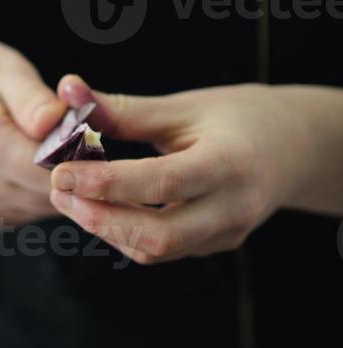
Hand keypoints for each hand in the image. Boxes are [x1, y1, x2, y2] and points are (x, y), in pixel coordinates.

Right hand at [0, 33, 64, 233]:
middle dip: (69, 169)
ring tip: (40, 149)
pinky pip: (28, 215)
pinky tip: (21, 169)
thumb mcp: (0, 67)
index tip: (85, 133)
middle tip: (68, 137)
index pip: (50, 167)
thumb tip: (58, 123)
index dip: (78, 154)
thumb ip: (33, 98)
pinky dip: (35, 195)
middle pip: (51, 193)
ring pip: (44, 208)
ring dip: (54, 183)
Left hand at [49, 76, 308, 263]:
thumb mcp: (184, 108)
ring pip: (154, 250)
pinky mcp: (213, 248)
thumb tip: (68, 93)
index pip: (161, 183)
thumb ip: (125, 111)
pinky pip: (160, 252)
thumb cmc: (236, 119)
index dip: (107, 185)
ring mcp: (223, 235)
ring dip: (106, 229)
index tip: (63, 175)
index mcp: (229, 164)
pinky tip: (100, 211)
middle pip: (156, 236)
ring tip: (72, 200)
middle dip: (100, 219)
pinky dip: (125, 234)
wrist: (290, 150)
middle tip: (60, 194)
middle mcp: (230, 209)